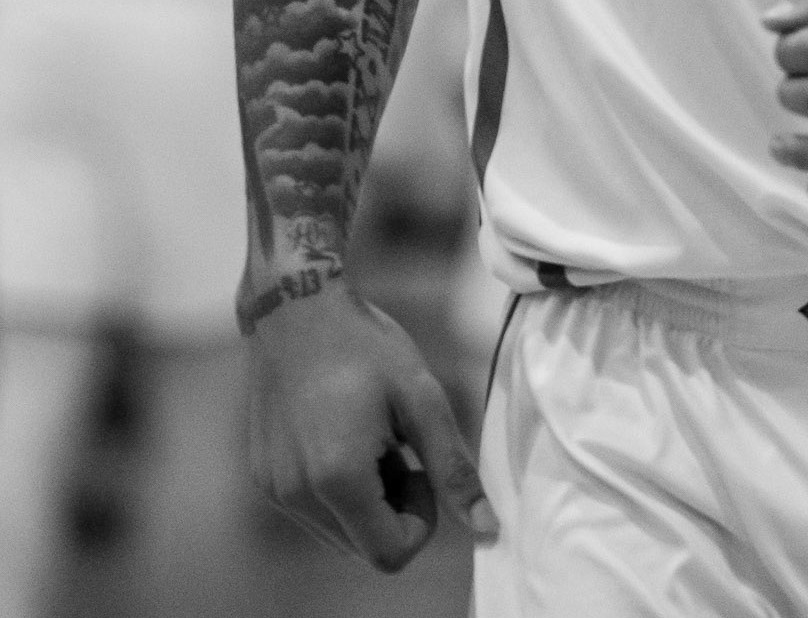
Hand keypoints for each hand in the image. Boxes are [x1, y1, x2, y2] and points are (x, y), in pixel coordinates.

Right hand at [243, 275, 498, 570]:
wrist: (296, 308)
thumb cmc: (366, 345)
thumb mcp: (421, 398)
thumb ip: (452, 468)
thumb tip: (488, 529)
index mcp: (337, 479)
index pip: (390, 554)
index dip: (421, 521)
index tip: (420, 467)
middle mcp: (297, 495)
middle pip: (364, 548)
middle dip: (394, 510)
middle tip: (398, 447)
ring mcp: (274, 490)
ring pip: (339, 534)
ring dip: (367, 502)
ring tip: (372, 438)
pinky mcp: (263, 479)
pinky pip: (313, 512)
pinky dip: (338, 491)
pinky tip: (343, 436)